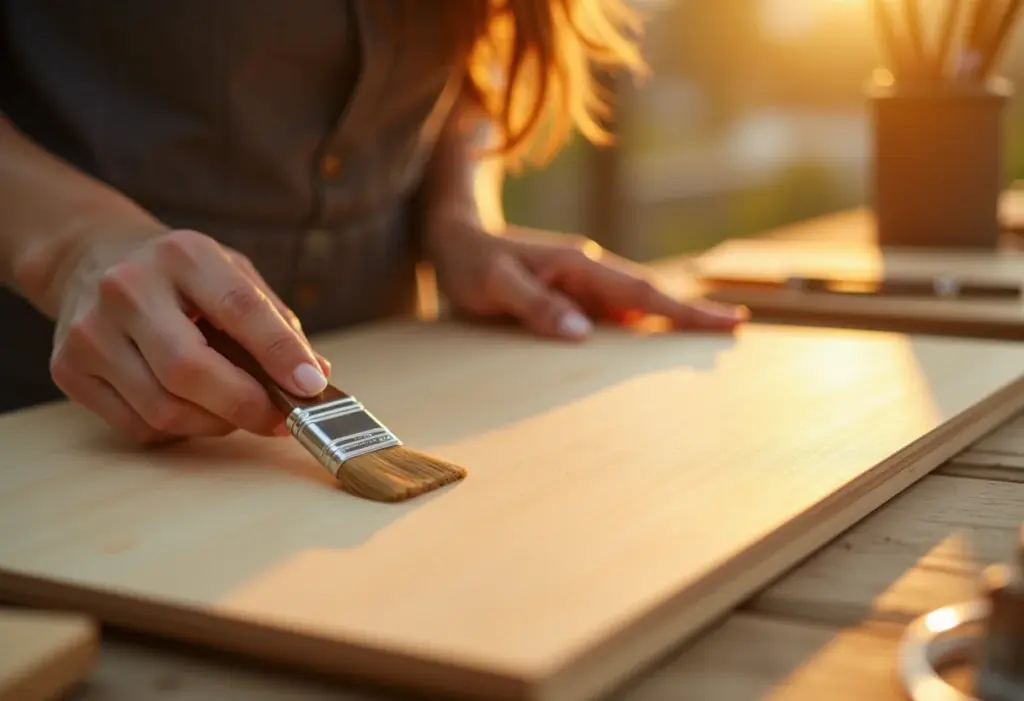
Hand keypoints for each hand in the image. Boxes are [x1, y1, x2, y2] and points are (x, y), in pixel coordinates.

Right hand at [50, 228, 330, 444]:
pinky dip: (179, 429)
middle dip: (246, 405)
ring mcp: (90, 331)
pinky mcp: (68, 368)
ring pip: (164, 408)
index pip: (239, 308)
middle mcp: (128, 288)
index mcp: (183, 256)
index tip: (311, 386)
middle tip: (281, 419)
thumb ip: (276, 323)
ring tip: (238, 410)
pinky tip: (193, 408)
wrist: (90, 257)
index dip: (279, 353)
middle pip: (190, 370)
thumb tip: (315, 377)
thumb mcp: (233, 274)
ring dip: (216, 423)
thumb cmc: (180, 275)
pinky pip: (138, 426)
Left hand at [429, 223, 747, 339]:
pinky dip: (637, 323)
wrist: (455, 237)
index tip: (727, 319)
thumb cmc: (472, 261)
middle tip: (734, 329)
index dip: (683, 309)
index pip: (640, 291)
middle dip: (690, 313)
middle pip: (648, 295)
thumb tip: (581, 334)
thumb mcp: (494, 285)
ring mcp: (582, 281)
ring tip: (707, 337)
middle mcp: (587, 270)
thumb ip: (535, 306)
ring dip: (668, 319)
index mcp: (576, 265)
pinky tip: (651, 341)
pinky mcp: (572, 293)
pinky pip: (612, 311)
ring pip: (634, 303)